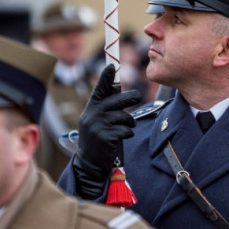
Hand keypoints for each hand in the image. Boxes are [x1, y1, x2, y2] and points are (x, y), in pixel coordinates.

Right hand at [72, 65, 141, 198]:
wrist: (89, 162)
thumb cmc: (98, 138)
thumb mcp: (97, 120)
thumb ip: (105, 106)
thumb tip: (116, 88)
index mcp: (91, 109)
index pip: (99, 90)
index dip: (105, 78)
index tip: (112, 66)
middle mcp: (92, 115)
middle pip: (116, 101)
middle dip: (130, 98)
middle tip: (139, 96)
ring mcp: (98, 126)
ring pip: (124, 117)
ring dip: (129, 123)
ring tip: (125, 128)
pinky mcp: (105, 137)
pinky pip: (125, 130)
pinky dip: (127, 134)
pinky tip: (121, 138)